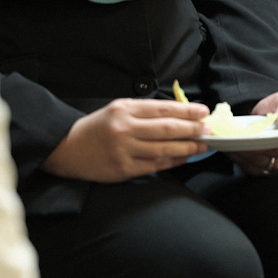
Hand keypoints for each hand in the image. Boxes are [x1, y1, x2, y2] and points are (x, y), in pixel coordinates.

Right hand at [43, 97, 206, 181]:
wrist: (68, 148)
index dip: (186, 111)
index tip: (203, 112)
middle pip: (166, 128)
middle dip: (192, 129)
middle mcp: (124, 129)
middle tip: (208, 129)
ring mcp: (124, 150)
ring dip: (188, 147)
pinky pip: (155, 165)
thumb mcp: (117, 109)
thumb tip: (177, 114)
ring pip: (163, 148)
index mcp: (124, 110)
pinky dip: (173, 161)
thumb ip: (144, 111)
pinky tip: (185, 157)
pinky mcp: (123, 169)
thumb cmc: (97, 128)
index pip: (162, 109)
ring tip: (203, 145)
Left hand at [227, 91, 277, 176]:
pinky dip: (242, 159)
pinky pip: (253, 168)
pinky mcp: (265, 171)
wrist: (260, 119)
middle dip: (265, 144)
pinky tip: (235, 148)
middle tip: (251, 136)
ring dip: (250, 152)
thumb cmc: (275, 111)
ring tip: (238, 141)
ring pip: (265, 161)